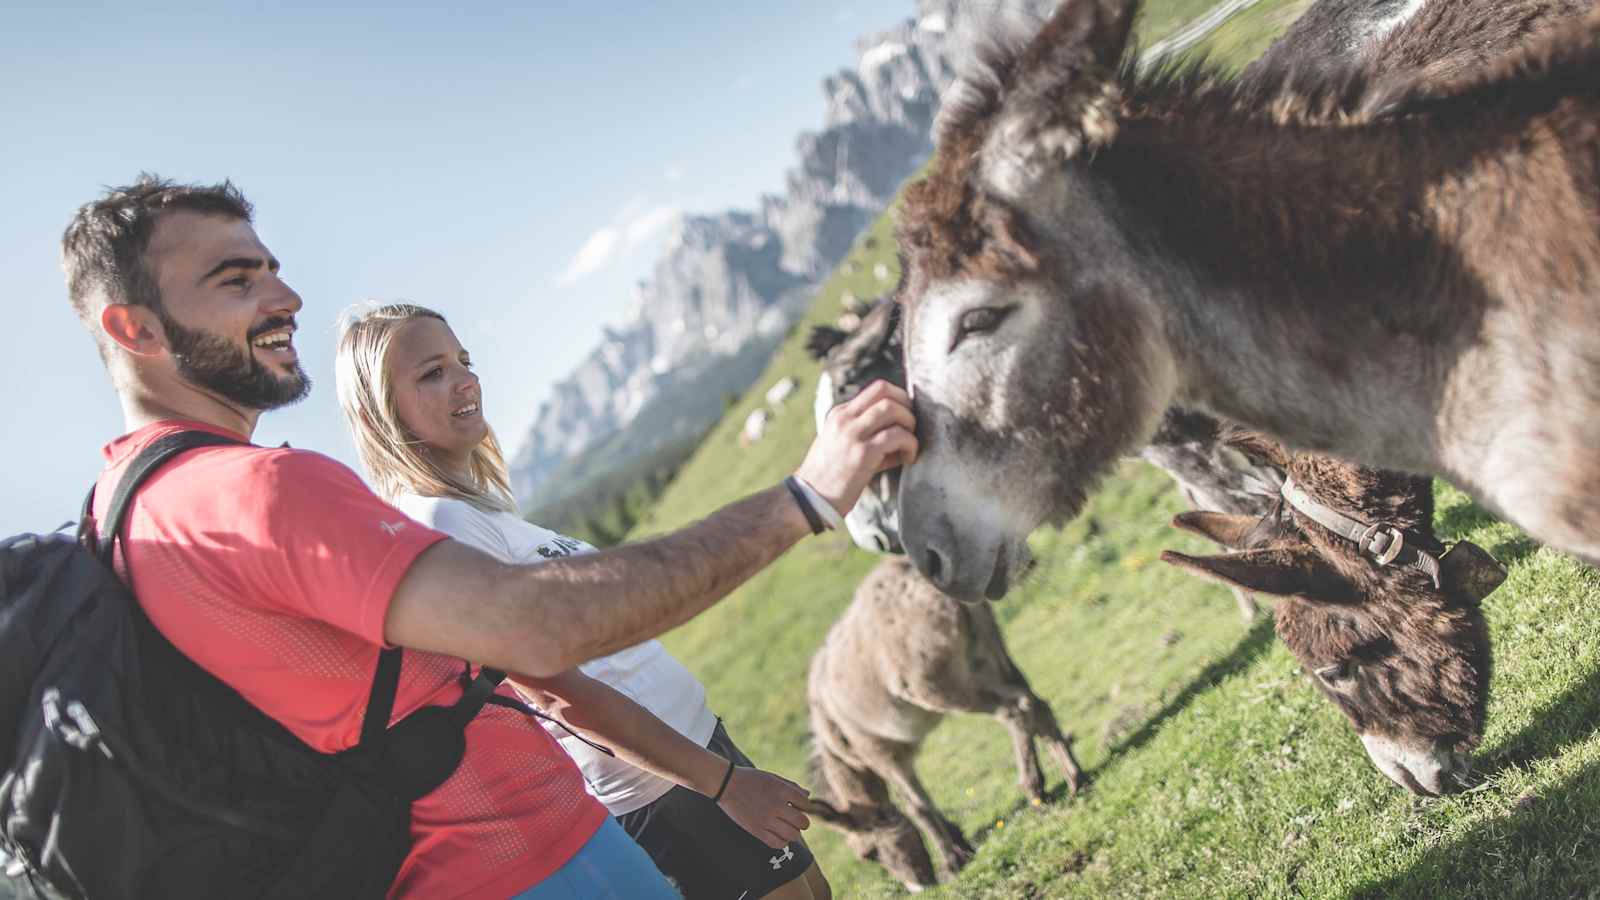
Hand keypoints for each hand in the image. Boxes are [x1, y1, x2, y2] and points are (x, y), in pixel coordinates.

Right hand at [716, 765, 811, 848]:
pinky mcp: (756, 830)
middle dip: (802, 822)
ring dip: (793, 833)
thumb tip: (808, 796)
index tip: (798, 807)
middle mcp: (775, 805)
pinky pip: (777, 843)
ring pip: (792, 835)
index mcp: (781, 790)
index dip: (805, 807)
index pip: (806, 804)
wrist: (727, 784)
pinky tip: (779, 835)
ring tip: (787, 828)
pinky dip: (782, 842)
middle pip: (802, 822)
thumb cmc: (752, 779)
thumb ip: (792, 787)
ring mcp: (765, 819)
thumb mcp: (773, 778)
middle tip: (795, 820)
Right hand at [795, 379, 917, 516]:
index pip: (876, 389)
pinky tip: (909, 458)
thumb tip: (904, 434)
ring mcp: (852, 434)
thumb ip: (868, 434)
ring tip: (910, 444)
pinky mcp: (862, 453)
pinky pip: (897, 436)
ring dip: (910, 423)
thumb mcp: (843, 445)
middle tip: (912, 427)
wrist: (809, 500)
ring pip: (892, 408)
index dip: (899, 398)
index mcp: (840, 414)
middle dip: (907, 405)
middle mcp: (844, 418)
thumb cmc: (830, 477)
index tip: (906, 417)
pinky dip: (910, 444)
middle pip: (884, 389)